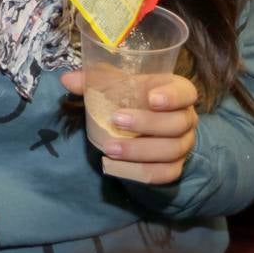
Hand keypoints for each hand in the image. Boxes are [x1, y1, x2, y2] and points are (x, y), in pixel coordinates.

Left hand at [61, 70, 197, 184]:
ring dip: (140, 151)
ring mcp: (183, 144)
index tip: (151, 98)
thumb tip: (67, 79)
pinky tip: (119, 167)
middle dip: (147, 123)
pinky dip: (142, 172)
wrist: (147, 125)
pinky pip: (165, 173)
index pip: (186, 92)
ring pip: (171, 150)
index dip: (172, 96)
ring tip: (110, 148)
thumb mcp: (117, 83)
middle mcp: (186, 118)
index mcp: (177, 91)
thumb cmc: (133, 96)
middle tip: (116, 121)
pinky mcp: (175, 165)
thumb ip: (96, 79)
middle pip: (178, 123)